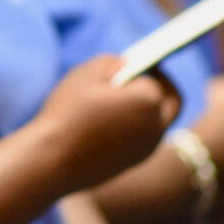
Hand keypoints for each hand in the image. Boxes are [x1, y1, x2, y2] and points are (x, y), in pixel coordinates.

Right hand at [34, 54, 179, 193]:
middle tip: (147, 77)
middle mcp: (156, 126)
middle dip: (163, 88)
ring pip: (157, 122)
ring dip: (148, 109)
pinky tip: (113, 120)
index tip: (140, 61)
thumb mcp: (86, 73)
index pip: (155, 78)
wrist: (52, 160)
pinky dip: (136, 126)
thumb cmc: (68, 111)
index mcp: (149, 100)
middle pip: (171, 102)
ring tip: (123, 98)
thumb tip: (126, 67)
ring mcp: (147, 148)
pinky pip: (143, 139)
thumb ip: (113, 62)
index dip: (147, 67)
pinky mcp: (134, 163)